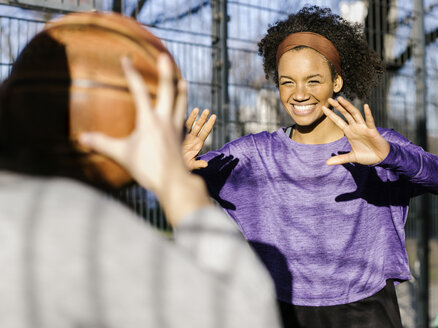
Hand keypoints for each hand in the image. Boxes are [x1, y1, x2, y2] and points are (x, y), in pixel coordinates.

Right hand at [79, 55, 209, 224]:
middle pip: (168, 90)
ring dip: (182, 90)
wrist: (173, 182)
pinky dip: (185, 112)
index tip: (126, 58)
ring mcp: (176, 129)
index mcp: (149, 120)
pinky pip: (184, 119)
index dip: (132, 73)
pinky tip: (185, 113)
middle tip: (164, 56)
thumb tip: (81, 138)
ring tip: (184, 80)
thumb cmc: (148, 168)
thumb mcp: (122, 155)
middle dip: (165, 72)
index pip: (140, 91)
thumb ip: (102, 144)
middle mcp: (165, 120)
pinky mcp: (181, 139)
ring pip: (181, 104)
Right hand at [183, 107, 215, 169]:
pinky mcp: (177, 134)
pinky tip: (182, 112)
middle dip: (203, 118)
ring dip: (194, 116)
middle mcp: (192, 138)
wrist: (172, 165)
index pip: (205, 131)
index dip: (210, 124)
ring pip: (190, 124)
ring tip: (197, 108)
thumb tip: (206, 164)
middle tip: (207, 110)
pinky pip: (181, 125)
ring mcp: (185, 136)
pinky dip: (183, 120)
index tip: (214, 116)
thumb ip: (198, 164)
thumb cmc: (182, 166)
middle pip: (199, 126)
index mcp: (198, 144)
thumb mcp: (190, 165)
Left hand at [322, 96, 389, 165]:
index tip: (323, 108)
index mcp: (349, 132)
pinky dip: (368, 114)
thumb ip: (340, 159)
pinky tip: (366, 106)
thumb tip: (327, 163)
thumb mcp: (351, 157)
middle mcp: (355, 128)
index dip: (331, 115)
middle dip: (338, 107)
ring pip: (355, 114)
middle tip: (330, 99)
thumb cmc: (367, 155)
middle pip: (345, 114)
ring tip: (341, 99)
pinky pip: (370, 121)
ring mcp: (364, 128)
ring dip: (348, 107)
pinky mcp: (372, 131)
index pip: (338, 121)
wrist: (380, 158)